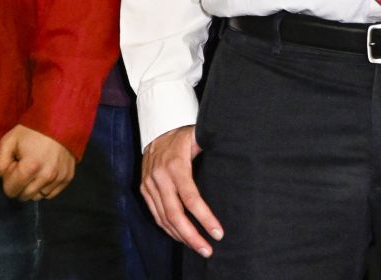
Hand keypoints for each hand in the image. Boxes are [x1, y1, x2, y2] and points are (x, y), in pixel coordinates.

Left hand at [0, 124, 74, 201]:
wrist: (60, 121)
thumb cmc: (32, 131)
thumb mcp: (8, 141)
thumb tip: (4, 178)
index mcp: (29, 168)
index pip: (10, 191)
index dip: (8, 178)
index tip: (15, 165)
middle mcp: (46, 176)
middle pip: (24, 196)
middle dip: (19, 185)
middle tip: (24, 168)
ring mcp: (58, 178)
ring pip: (38, 196)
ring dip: (33, 187)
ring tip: (35, 169)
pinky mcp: (67, 177)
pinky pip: (51, 194)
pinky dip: (45, 187)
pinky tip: (44, 172)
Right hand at [141, 125, 222, 256]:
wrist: (157, 130)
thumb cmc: (184, 136)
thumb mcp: (199, 138)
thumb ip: (213, 147)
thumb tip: (236, 152)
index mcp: (176, 165)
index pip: (191, 198)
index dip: (205, 218)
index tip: (217, 232)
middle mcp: (160, 178)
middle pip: (175, 215)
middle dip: (192, 236)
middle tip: (208, 249)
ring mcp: (149, 185)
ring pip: (164, 218)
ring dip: (181, 236)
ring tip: (199, 247)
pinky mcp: (144, 190)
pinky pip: (156, 215)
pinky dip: (169, 229)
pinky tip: (182, 237)